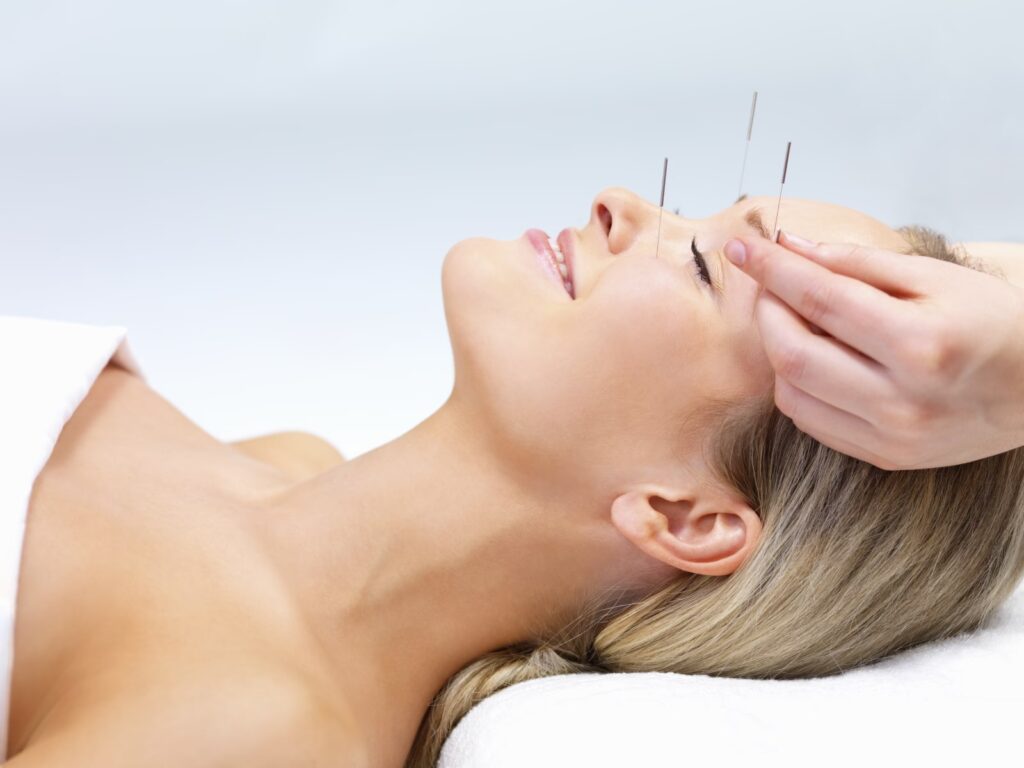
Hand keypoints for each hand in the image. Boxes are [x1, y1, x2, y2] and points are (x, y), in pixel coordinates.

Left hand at [723, 231, 1023, 469]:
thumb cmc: (992, 323)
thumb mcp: (935, 277)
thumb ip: (856, 263)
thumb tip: (791, 248)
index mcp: (921, 344)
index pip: (819, 300)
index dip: (772, 270)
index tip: (742, 248)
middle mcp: (901, 399)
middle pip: (791, 352)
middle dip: (767, 310)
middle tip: (771, 284)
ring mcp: (890, 436)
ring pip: (790, 391)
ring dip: (777, 348)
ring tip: (798, 319)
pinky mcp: (882, 456)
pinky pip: (808, 420)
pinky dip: (796, 383)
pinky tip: (815, 357)